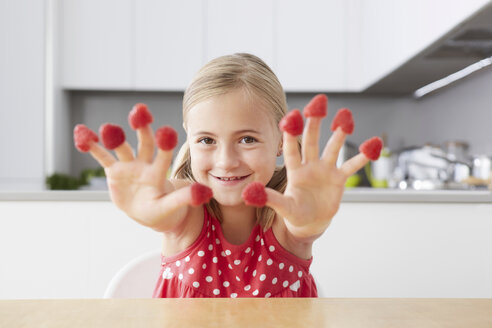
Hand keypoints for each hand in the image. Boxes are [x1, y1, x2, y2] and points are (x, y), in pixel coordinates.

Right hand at [74, 106, 208, 231]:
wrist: (151, 214)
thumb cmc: (165, 211)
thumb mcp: (172, 207)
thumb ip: (186, 198)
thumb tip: (206, 192)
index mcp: (160, 173)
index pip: (163, 157)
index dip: (165, 146)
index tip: (167, 132)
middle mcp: (145, 164)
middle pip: (145, 143)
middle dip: (142, 129)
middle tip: (140, 112)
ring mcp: (129, 166)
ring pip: (122, 147)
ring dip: (114, 137)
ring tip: (108, 128)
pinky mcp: (114, 170)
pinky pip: (102, 156)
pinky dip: (92, 146)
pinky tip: (81, 133)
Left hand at [264, 97, 376, 241]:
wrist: (310, 222)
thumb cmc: (294, 213)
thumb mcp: (282, 206)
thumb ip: (269, 198)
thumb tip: (249, 193)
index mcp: (294, 170)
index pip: (290, 148)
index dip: (290, 134)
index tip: (291, 116)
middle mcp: (309, 165)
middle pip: (311, 140)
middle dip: (314, 122)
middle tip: (318, 103)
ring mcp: (325, 170)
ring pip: (333, 147)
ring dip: (339, 133)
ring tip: (345, 116)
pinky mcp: (339, 178)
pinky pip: (352, 165)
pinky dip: (363, 156)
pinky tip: (373, 144)